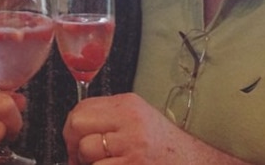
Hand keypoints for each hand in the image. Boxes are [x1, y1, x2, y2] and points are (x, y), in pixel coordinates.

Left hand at [63, 93, 189, 164]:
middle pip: (78, 124)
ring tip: (103, 164)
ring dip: (87, 163)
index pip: (82, 107)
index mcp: (128, 105)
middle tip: (79, 157)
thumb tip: (75, 127)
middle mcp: (130, 121)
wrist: (193, 163)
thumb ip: (109, 117)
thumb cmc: (163, 146)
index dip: (71, 126)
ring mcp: (131, 145)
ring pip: (85, 150)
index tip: (73, 139)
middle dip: (72, 144)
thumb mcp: (138, 119)